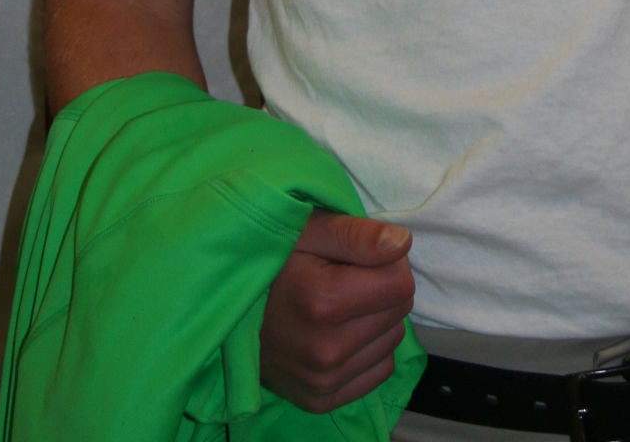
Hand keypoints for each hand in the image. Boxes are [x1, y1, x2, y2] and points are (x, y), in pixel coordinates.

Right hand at [260, 210, 414, 412]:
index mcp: (322, 302)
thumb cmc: (272, 260)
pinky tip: (339, 332)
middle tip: (347, 277)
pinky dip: (368, 348)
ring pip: (392, 340)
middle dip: (382, 288)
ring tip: (339, 304)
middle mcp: (324, 351)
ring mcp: (322, 382)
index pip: (401, 283)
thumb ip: (357, 235)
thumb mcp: (309, 229)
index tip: (360, 256)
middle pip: (400, 311)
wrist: (226, 310)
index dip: (388, 261)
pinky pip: (379, 370)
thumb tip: (403, 244)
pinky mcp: (320, 401)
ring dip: (376, 318)